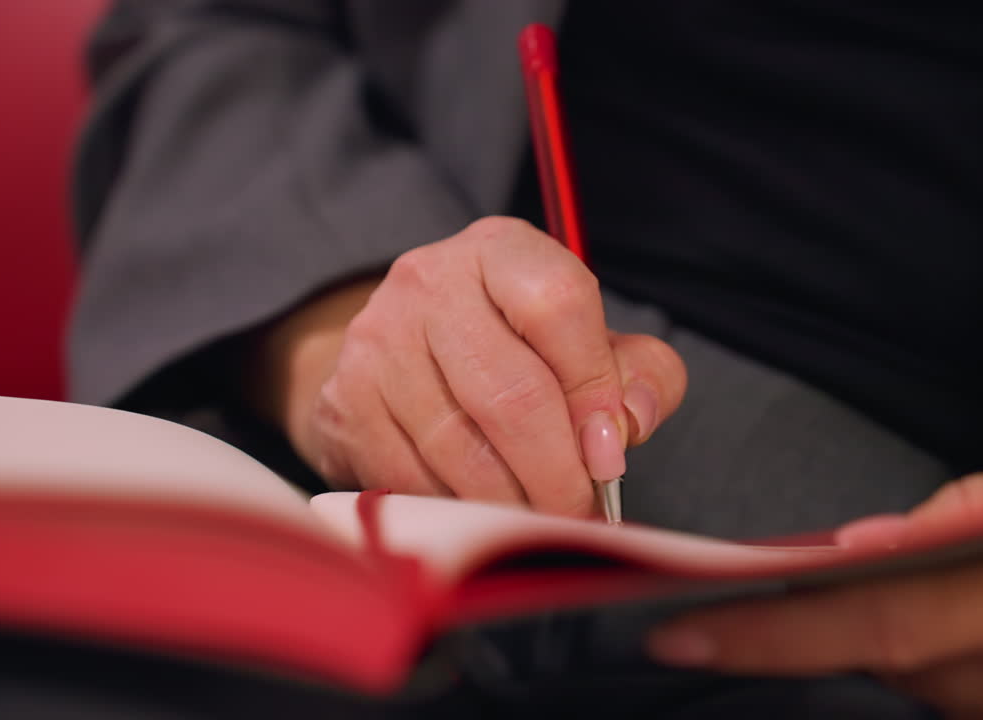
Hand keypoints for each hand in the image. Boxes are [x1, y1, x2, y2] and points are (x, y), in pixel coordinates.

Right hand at [249, 216, 686, 516]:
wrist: (398, 358)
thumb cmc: (511, 353)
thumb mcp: (585, 342)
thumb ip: (637, 375)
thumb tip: (631, 422)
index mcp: (501, 251)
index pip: (559, 303)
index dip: (594, 388)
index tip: (609, 451)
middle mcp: (430, 282)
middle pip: (512, 393)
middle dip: (557, 475)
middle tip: (578, 513)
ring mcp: (378, 340)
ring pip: (461, 450)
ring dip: (512, 505)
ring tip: (538, 522)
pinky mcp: (345, 401)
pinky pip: (412, 480)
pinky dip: (458, 512)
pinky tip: (480, 514)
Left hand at [647, 445, 982, 718]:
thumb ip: (976, 516)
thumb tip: (864, 552)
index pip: (869, 626)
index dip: (765, 635)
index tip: (676, 635)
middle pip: (893, 668)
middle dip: (846, 626)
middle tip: (806, 589)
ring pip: (932, 694)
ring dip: (926, 650)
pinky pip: (972, 710)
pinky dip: (962, 676)